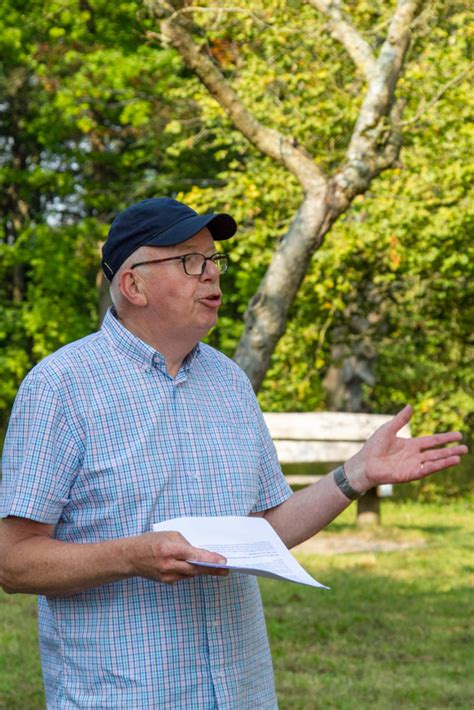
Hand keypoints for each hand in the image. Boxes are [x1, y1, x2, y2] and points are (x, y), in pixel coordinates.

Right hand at [129, 531, 228, 584]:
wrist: (131, 557)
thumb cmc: (149, 542)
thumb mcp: (169, 535)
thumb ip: (185, 543)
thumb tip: (198, 551)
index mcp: (169, 549)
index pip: (193, 555)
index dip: (209, 559)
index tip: (223, 561)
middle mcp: (168, 565)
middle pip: (195, 569)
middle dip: (212, 569)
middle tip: (226, 569)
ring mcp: (167, 576)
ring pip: (190, 574)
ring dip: (202, 570)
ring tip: (216, 568)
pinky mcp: (166, 582)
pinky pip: (183, 577)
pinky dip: (190, 572)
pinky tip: (195, 567)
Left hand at [345, 405, 467, 493]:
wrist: (364, 463)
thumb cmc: (374, 447)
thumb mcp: (388, 429)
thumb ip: (401, 419)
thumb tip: (410, 406)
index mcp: (411, 445)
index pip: (432, 441)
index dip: (445, 438)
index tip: (459, 435)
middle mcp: (415, 456)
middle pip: (437, 452)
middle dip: (451, 450)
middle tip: (465, 448)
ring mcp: (413, 465)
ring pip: (434, 461)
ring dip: (447, 459)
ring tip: (460, 456)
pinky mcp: (410, 474)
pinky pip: (426, 470)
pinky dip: (437, 466)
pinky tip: (447, 463)